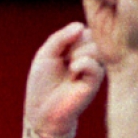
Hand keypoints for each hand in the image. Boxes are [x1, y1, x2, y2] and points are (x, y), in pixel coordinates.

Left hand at [23, 22, 103, 137]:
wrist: (42, 111)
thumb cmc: (42, 83)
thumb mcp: (45, 54)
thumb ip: (60, 37)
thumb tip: (80, 26)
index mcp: (76, 49)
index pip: (82, 29)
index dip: (69, 35)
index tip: (58, 50)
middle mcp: (88, 57)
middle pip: (91, 36)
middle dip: (74, 44)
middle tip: (64, 59)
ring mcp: (93, 69)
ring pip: (96, 48)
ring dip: (78, 53)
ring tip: (68, 67)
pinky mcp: (95, 82)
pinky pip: (96, 64)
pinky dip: (82, 63)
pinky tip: (73, 71)